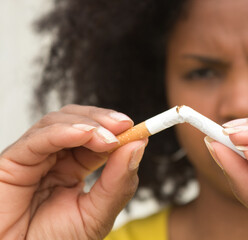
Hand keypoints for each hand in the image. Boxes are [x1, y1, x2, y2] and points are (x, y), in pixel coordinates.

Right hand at [0, 104, 146, 239]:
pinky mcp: (12, 162)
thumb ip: (118, 182)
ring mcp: (34, 158)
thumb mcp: (97, 214)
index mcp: (74, 168)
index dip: (116, 129)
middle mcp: (54, 158)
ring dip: (88, 124)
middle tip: (125, 126)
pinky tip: (84, 135)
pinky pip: (37, 139)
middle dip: (103, 120)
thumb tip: (138, 145)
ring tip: (108, 139)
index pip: (97, 136)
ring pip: (58, 122)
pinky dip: (62, 132)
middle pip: (78, 121)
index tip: (137, 129)